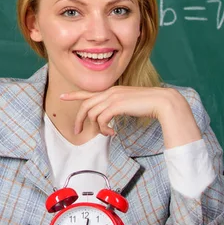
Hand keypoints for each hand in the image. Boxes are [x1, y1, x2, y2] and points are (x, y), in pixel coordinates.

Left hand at [61, 86, 201, 148]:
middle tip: (77, 131)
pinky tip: (112, 133)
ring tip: (106, 134)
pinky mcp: (117, 105)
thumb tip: (106, 118)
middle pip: (86, 105)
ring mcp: (113, 97)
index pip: (88, 92)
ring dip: (97, 127)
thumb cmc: (147, 104)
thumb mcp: (128, 104)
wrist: (161, 101)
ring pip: (93, 113)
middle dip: (79, 119)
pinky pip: (102, 118)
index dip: (74, 95)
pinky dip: (104, 129)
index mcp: (112, 90)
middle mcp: (110, 92)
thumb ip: (116, 107)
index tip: (62, 96)